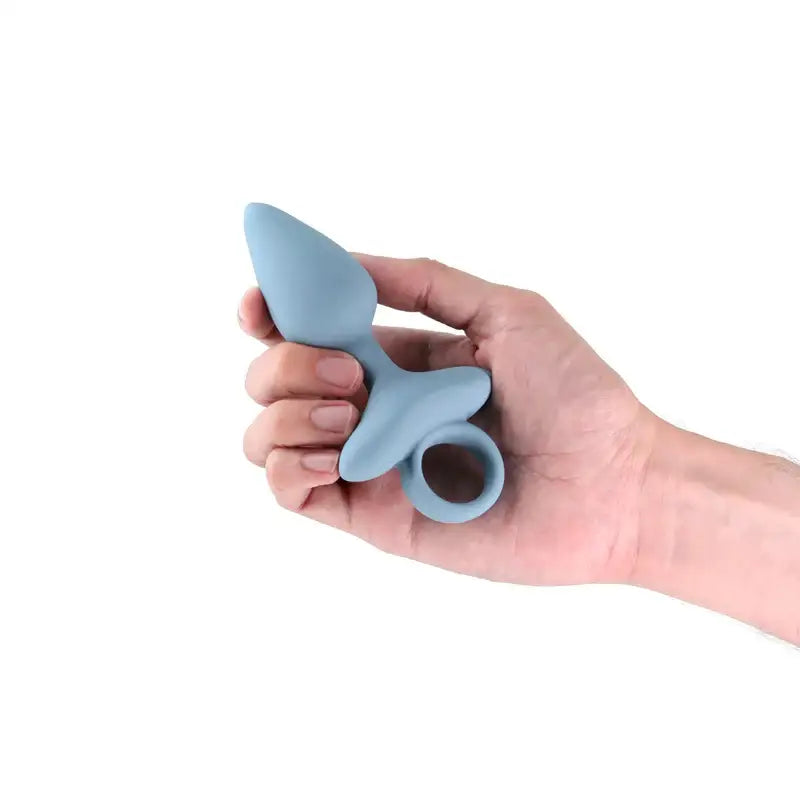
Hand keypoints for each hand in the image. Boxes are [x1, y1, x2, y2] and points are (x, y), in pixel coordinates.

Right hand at [240, 255, 656, 586]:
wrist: (614, 484)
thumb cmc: (575, 395)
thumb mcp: (506, 311)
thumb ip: (425, 284)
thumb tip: (347, 262)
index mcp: (400, 359)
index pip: (310, 332)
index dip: (273, 313)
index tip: (259, 302)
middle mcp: (373, 408)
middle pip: (275, 379)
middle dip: (288, 362)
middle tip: (354, 372)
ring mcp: (368, 463)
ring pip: (268, 436)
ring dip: (285, 412)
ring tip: (350, 412)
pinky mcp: (371, 516)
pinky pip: (292, 493)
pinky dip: (287, 468)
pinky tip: (331, 454)